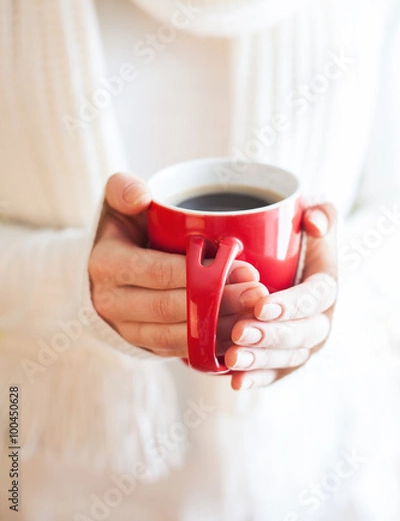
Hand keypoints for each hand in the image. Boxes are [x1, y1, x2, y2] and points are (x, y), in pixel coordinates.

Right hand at [89, 173, 266, 357]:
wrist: (109, 267)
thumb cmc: (124, 228)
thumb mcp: (118, 203)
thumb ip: (124, 189)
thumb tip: (141, 196)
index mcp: (106, 265)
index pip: (157, 272)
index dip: (200, 271)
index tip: (241, 264)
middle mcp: (111, 302)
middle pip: (170, 308)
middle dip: (218, 302)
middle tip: (257, 292)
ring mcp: (127, 328)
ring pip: (176, 336)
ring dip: (219, 328)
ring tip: (255, 313)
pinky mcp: (144, 344)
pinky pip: (178, 350)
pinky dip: (210, 344)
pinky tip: (241, 332)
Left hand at [225, 204, 337, 389]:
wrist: (271, 265)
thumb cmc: (290, 240)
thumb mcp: (308, 218)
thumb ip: (319, 213)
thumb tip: (313, 221)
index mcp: (324, 287)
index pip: (316, 298)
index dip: (291, 304)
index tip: (261, 305)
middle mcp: (318, 320)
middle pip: (302, 334)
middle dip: (271, 336)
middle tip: (239, 331)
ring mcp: (300, 344)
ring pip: (286, 358)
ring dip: (260, 360)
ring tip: (232, 357)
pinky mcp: (282, 360)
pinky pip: (273, 375)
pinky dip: (257, 379)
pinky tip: (236, 382)